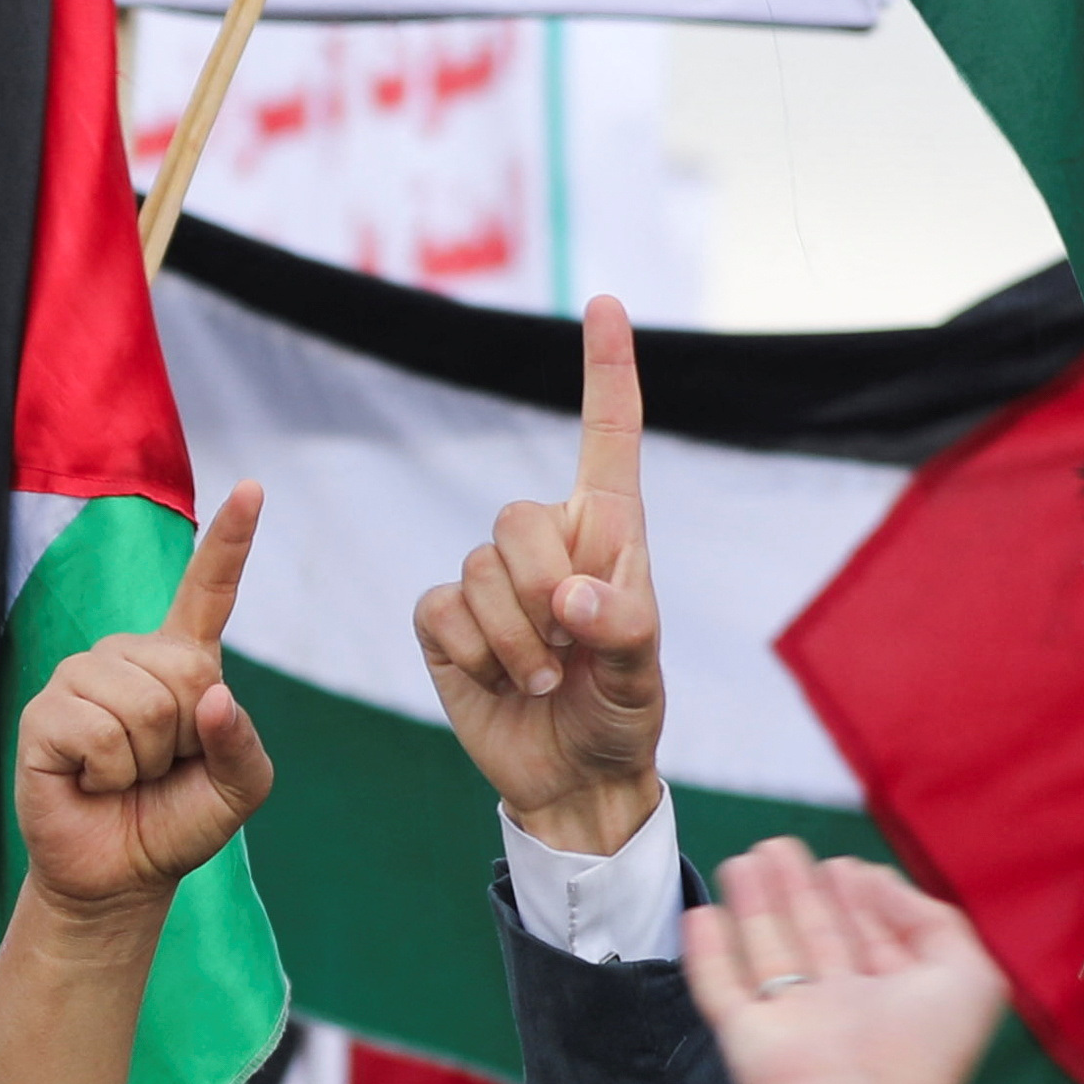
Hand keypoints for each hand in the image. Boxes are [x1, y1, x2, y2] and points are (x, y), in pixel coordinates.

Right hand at [14, 486, 273, 920]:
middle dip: (185, 737)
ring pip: (141, 704)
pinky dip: (106, 771)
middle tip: (159, 767)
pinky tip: (91, 781)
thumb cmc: (177, 819)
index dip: (229, 541)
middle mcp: (128, 656)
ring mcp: (80, 678)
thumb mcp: (239, 789)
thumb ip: (243, 744)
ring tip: (123, 775)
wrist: (120, 873)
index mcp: (183, 661)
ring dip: (143, 759)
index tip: (251, 489)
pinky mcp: (44, 712)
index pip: (208, 590)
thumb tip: (214, 699)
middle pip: (183, 674)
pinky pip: (96, 730)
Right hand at [413, 292, 661, 854]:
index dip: (606, 370)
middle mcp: (548, 545)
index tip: (604, 302)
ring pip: (476, 571)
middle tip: (570, 655)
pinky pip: (440, 610)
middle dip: (541, 592)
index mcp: (610, 534)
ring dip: (514, 642)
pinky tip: (500, 681)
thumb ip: (623, 628)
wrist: (573, 780)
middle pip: (516, 519)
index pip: (606, 437)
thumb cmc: (622, 716)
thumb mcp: (643, 678)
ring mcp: (491, 582)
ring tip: (546, 683)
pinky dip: (474, 653)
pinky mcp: (446, 622)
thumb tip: (570, 600)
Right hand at [681, 841, 1004, 1083]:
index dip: (863, 900)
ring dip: (757, 905)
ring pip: (770, 953)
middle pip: (819, 940)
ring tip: (747, 859)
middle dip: (801, 891)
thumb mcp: (967, 975)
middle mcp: (845, 1012)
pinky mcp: (746, 1036)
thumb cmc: (920, 1052)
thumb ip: (934, 920)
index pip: (877, 941)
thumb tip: (878, 884)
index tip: (846, 866)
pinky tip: (701, 914)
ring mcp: (793, 1024)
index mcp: (899, 1002)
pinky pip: (721, 988)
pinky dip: (709, 953)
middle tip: (780, 846)